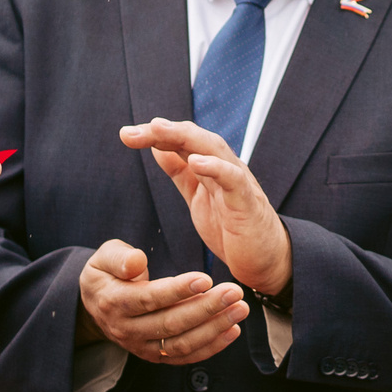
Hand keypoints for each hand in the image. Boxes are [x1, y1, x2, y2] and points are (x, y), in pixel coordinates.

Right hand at [77, 240, 247, 366]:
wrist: (96, 304)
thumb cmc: (108, 273)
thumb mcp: (104, 256)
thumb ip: (119, 257)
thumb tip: (137, 261)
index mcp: (113, 302)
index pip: (149, 299)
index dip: (178, 290)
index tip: (205, 279)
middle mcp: (126, 329)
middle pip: (170, 324)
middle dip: (206, 308)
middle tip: (235, 293)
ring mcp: (141, 346)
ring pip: (181, 344)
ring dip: (214, 329)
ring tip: (240, 310)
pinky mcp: (155, 355)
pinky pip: (184, 356)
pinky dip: (211, 347)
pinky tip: (232, 331)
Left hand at [119, 118, 291, 294]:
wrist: (265, 260)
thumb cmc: (233, 228)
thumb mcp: (198, 197)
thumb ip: (180, 173)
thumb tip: (157, 149)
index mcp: (210, 167)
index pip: (182, 140)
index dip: (155, 135)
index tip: (126, 134)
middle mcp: (224, 167)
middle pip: (194, 138)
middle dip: (163, 131)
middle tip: (132, 131)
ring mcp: (238, 183)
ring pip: (212, 149)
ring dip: (185, 138)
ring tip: (159, 130)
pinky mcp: (248, 203)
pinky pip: (233, 179)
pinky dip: (216, 168)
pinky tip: (196, 161)